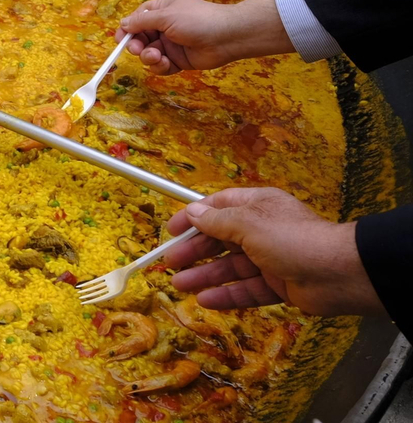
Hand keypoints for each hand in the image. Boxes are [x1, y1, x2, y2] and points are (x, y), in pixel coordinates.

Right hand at [116, 0, 293, 74]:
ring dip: (148, 57)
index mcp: (161, 10)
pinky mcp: (179, 60)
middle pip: (140, 38)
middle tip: (138, 50)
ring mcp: (172, 44)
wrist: (227, 36)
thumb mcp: (165, 15)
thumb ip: (142, 21)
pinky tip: (165, 63)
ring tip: (155, 57)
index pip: (137, 19)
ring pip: (149, 54)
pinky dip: (160, 66)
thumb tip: (123, 24)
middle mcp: (164, 27)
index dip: (127, 29)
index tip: (120, 40)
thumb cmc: (196, 19)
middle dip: (136, 45)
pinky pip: (161, 65)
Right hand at [165, 188, 383, 317]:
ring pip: (230, 268)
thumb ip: (217, 221)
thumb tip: (192, 212)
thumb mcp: (248, 223)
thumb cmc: (291, 238)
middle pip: (220, 240)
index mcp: (256, 207)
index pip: (217, 208)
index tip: (170, 231)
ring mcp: (270, 260)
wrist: (339, 273)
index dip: (192, 218)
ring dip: (205, 276)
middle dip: (194, 251)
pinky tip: (205, 301)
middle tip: (169, 263)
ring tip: (180, 285)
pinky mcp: (278, 286)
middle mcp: (261, 231)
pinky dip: (226, 295)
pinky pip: (246, 290)